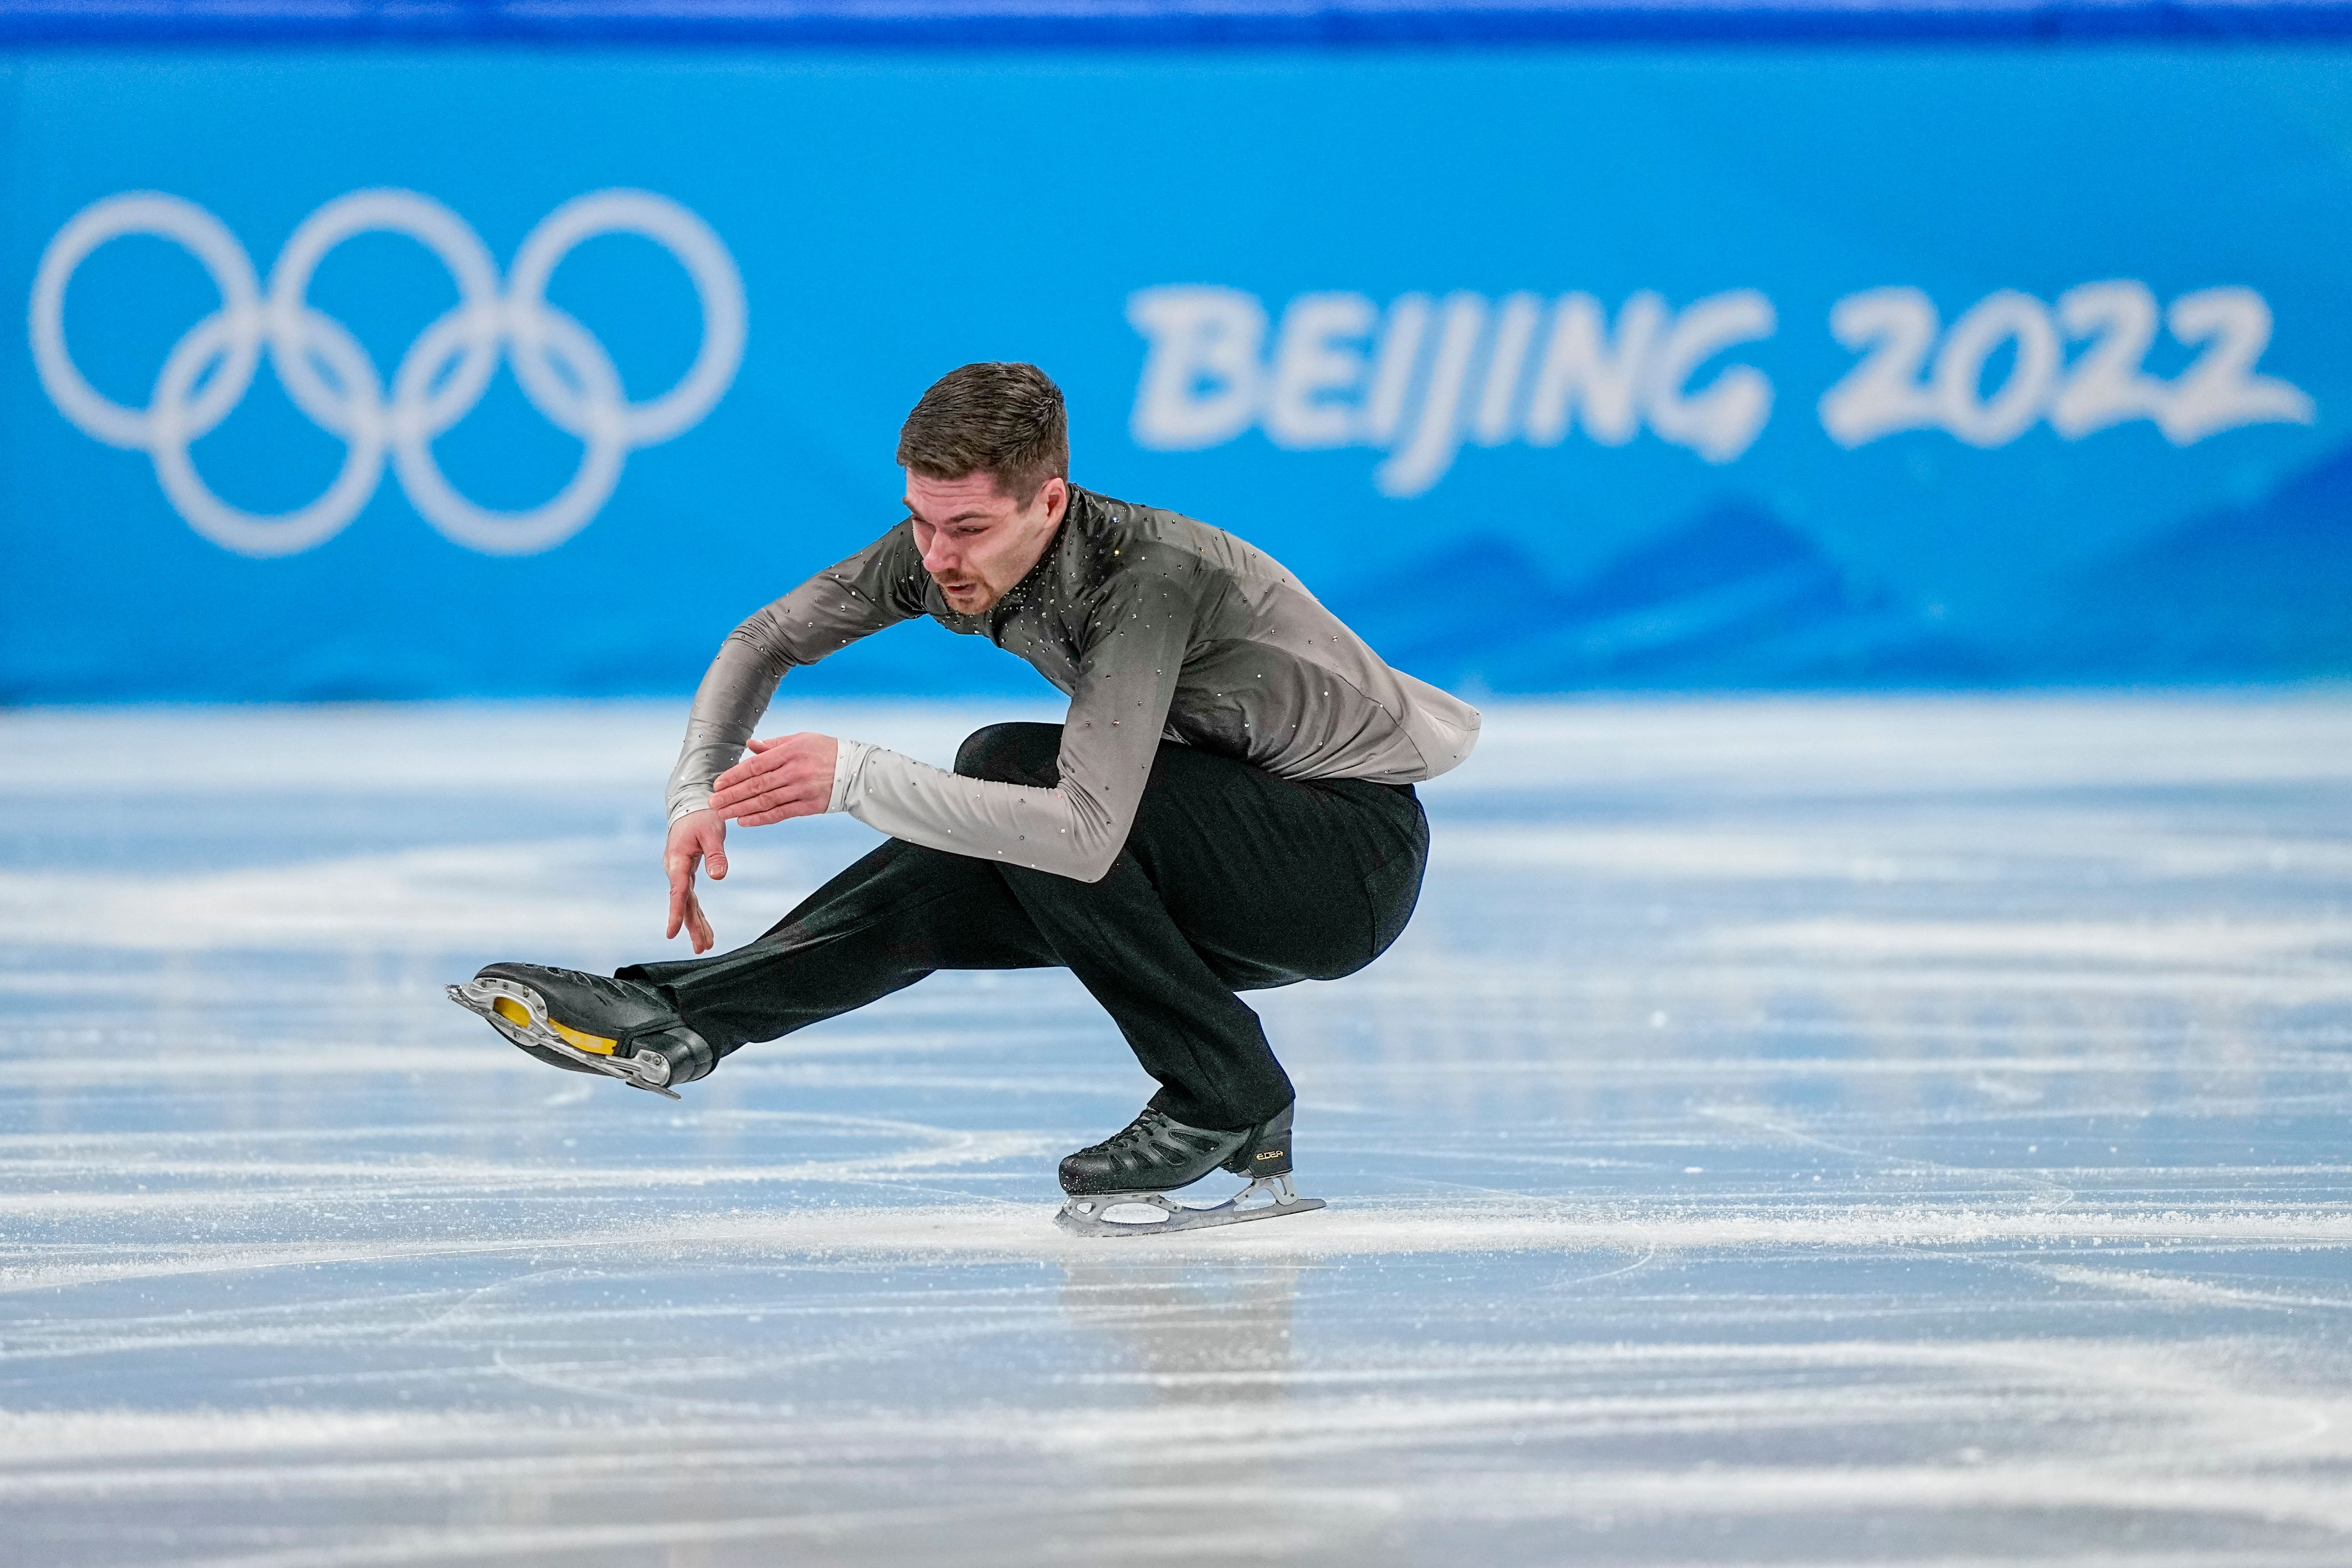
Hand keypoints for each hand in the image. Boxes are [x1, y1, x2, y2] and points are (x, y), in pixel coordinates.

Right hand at [664, 809, 726, 952]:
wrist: (690, 806)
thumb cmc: (701, 817)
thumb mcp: (712, 832)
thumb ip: (716, 854)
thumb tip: (719, 877)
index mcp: (677, 860)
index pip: (678, 890)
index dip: (676, 912)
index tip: (672, 933)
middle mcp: (675, 869)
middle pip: (683, 902)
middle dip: (691, 926)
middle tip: (702, 948)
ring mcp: (679, 873)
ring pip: (687, 903)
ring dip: (695, 924)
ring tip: (706, 945)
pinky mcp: (686, 873)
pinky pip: (690, 897)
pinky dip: (697, 913)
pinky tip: (704, 929)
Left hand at [710, 732, 839, 826]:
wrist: (857, 770)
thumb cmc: (826, 751)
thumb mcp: (801, 739)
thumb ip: (774, 744)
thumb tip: (750, 746)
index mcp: (790, 752)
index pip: (755, 766)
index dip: (734, 776)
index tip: (718, 784)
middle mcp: (794, 772)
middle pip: (756, 785)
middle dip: (732, 795)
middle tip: (713, 803)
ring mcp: (801, 790)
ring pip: (765, 802)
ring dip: (741, 809)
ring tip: (723, 814)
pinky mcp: (809, 806)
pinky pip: (780, 814)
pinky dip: (761, 819)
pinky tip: (744, 821)